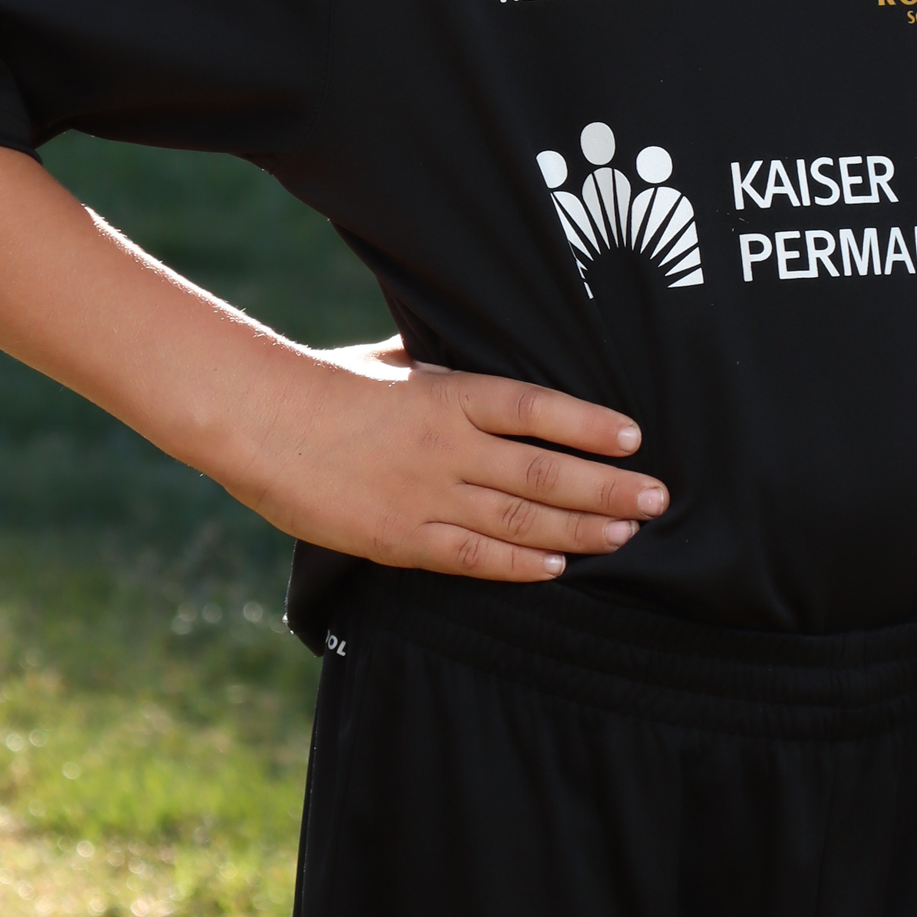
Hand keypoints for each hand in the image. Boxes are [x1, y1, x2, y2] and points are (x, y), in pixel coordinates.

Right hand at [249, 336, 669, 583]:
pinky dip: (520, 563)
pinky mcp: (402, 539)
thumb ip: (441, 366)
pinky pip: (473, 557)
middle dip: (607, 488)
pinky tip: (558, 566)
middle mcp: (448, 445)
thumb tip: (479, 350)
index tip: (633, 437)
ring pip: (520, 518)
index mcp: (447, 392)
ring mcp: (426, 495)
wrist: (260, 423)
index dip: (588, 424)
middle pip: (544, 470)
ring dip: (579, 528)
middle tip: (657, 499)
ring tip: (625, 534)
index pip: (536, 407)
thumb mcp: (393, 360)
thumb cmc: (325, 381)